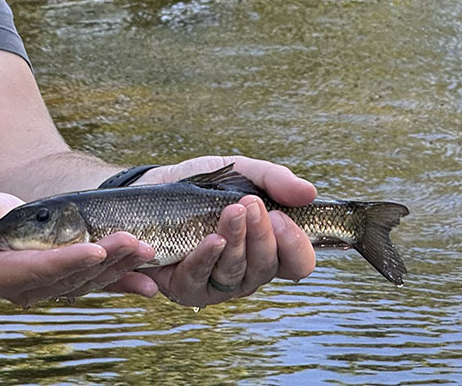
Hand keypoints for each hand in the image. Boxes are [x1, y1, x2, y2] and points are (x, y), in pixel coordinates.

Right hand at [0, 184, 158, 305]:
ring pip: (87, 280)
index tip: (94, 249)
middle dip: (106, 259)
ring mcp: (42, 283)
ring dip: (119, 266)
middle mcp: (24, 285)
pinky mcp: (55, 273)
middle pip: (71, 275)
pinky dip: (120, 280)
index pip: (39, 268)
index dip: (67, 260)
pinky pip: (91, 280)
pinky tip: (147, 278)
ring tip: (148, 249)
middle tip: (136, 240)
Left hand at [123, 156, 317, 307]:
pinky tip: (211, 238)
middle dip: (262, 236)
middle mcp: (247, 271)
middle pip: (266, 267)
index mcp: (268, 247)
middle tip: (251, 204)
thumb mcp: (240, 172)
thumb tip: (309, 193)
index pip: (298, 262)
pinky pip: (199, 279)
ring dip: (236, 241)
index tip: (282, 217)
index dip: (296, 245)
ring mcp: (217, 283)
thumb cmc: (202, 184)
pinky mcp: (186, 288)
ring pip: (235, 272)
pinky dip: (206, 257)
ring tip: (231, 211)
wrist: (153, 186)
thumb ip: (274, 180)